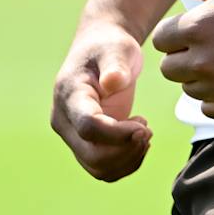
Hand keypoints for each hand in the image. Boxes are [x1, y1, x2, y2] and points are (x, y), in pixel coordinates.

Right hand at [50, 23, 151, 181]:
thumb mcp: (117, 48)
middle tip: (149, 130)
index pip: (89, 126)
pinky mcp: (86, 144)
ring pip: (97, 168)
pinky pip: (104, 168)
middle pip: (92, 155)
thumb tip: (113, 82)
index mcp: (69, 94)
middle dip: (126, 150)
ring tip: (145, 132)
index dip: (119, 134)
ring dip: (128, 159)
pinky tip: (139, 139)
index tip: (145, 124)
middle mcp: (65, 120)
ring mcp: (73, 135)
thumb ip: (115, 64)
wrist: (101, 50)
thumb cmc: (109, 46)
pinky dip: (126, 162)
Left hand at [145, 0, 213, 119]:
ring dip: (200, 77)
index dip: (177, 33)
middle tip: (212, 44)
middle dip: (183, 56)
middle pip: (168, 68)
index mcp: (194, 28)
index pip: (160, 41)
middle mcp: (202, 61)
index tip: (199, 28)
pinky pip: (207, 108)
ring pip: (188, 89)